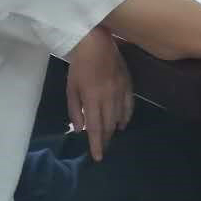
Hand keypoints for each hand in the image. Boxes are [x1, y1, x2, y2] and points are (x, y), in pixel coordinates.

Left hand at [66, 28, 132, 161]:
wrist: (96, 43)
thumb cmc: (79, 67)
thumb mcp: (71, 89)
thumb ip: (75, 111)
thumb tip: (80, 130)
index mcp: (93, 98)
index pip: (96, 127)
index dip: (97, 144)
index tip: (97, 157)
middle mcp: (109, 96)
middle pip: (109, 124)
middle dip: (105, 139)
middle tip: (102, 148)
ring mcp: (121, 89)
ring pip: (120, 116)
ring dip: (114, 129)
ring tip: (110, 138)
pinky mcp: (128, 82)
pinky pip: (130, 104)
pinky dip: (127, 116)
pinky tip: (123, 123)